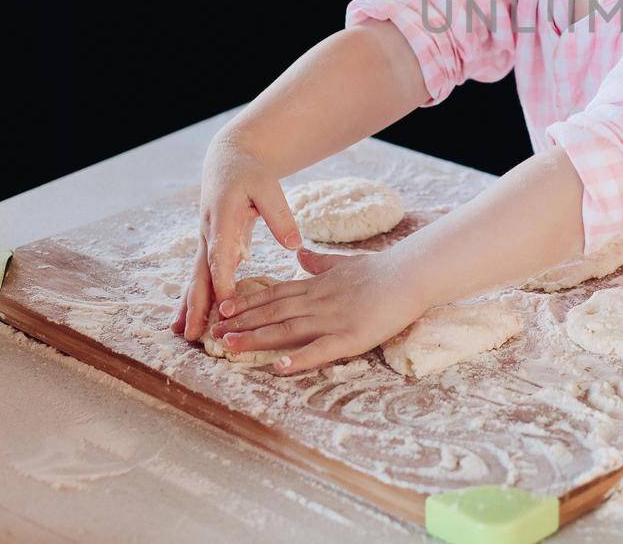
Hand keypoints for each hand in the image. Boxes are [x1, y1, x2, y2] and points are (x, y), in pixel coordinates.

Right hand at [171, 132, 302, 341]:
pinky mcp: (208, 247)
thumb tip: (294, 245)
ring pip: (195, 278)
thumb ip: (280, 215)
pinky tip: (187, 319)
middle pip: (200, 273)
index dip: (222, 280)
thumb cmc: (251, 175)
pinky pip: (199, 276)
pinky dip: (193, 297)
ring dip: (189, 306)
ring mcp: (205, 242)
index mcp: (223, 218)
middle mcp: (208, 234)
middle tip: (193, 333)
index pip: (221, 254)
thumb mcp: (268, 187)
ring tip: (182, 334)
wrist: (227, 162)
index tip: (226, 305)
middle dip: (197, 304)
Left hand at [208, 247, 428, 373]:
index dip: (247, 303)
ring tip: (229, 346)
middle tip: (212, 333)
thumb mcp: (345, 263)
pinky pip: (321, 350)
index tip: (223, 308)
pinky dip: (299, 359)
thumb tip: (300, 255)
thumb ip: (320, 263)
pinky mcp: (352, 337)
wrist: (411, 274)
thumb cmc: (383, 270)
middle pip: (273, 312)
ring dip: (256, 338)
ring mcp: (333, 319)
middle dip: (241, 323)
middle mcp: (318, 302)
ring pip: (287, 329)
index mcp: (317, 286)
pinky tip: (279, 368)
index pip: (275, 294)